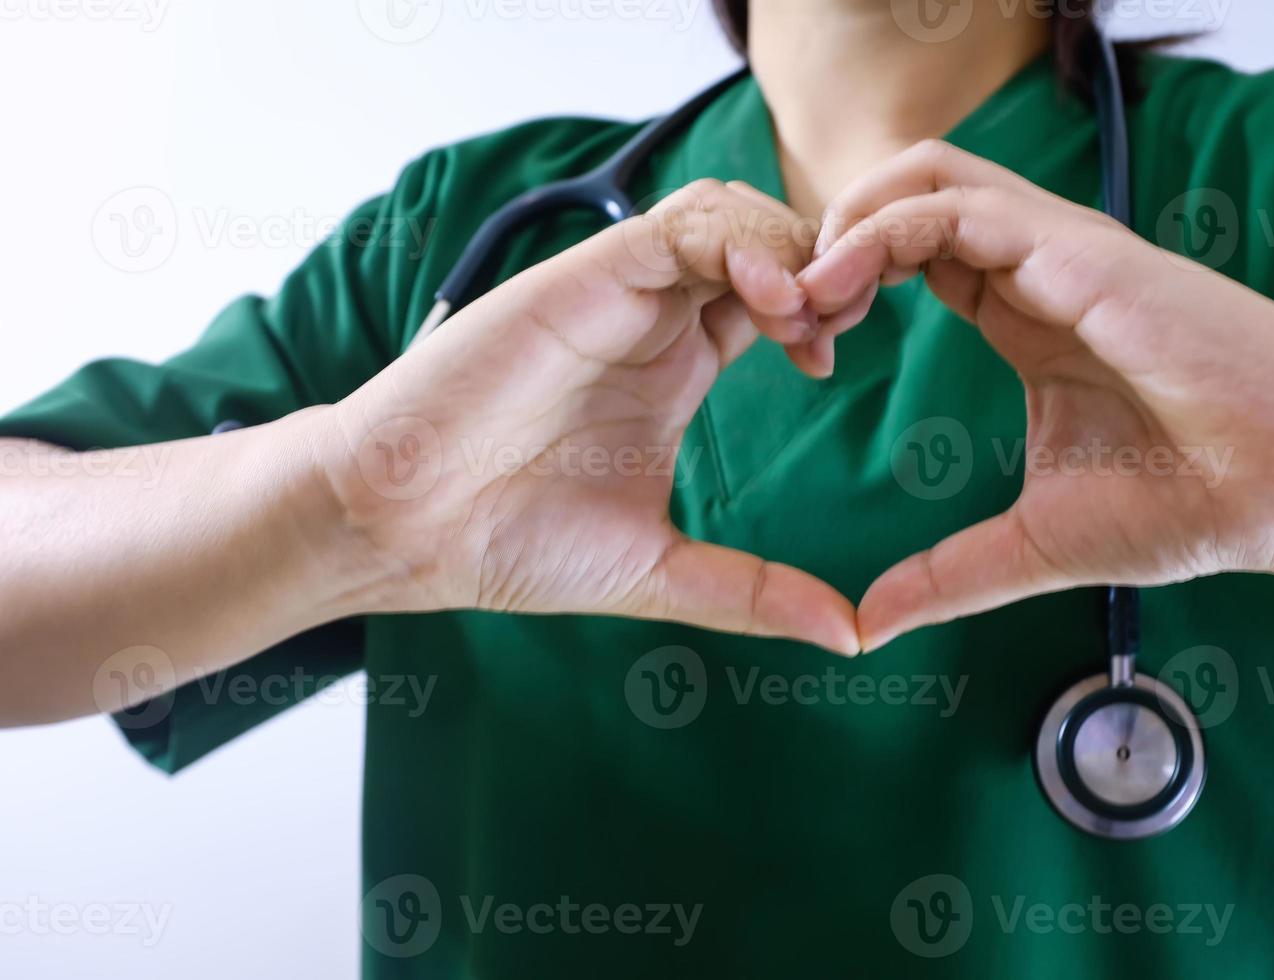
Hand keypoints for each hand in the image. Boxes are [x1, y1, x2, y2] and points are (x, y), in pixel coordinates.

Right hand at [326, 180, 870, 654]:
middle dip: (818, 263)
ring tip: (807, 315)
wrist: (405, 527)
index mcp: (676, 369)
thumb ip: (754, 593)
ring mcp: (619, 295)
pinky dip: (739, 245)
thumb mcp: (660, 572)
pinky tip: (770, 300)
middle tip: (839, 320)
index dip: (820, 309)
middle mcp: (653, 320)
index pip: (772, 299)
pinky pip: (679, 227)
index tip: (830, 360)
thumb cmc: (512, 543)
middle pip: (762, 241)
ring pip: (727, 216)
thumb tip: (852, 638)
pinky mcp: (584, 280)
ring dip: (785, 247)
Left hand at [798, 141, 1273, 651]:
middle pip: (906, 198)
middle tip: (780, 315)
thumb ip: (948, 575)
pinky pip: (961, 204)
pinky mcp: (1082, 253)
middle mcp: (1038, 267)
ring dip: (845, 223)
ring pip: (926, 176)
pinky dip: (884, 229)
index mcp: (1026, 312)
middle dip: (828, 241)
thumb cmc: (1192, 505)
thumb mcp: (1037, 544)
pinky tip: (840, 289)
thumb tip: (869, 624)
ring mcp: (1060, 251)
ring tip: (800, 298)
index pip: (913, 253)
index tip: (802, 348)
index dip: (843, 283)